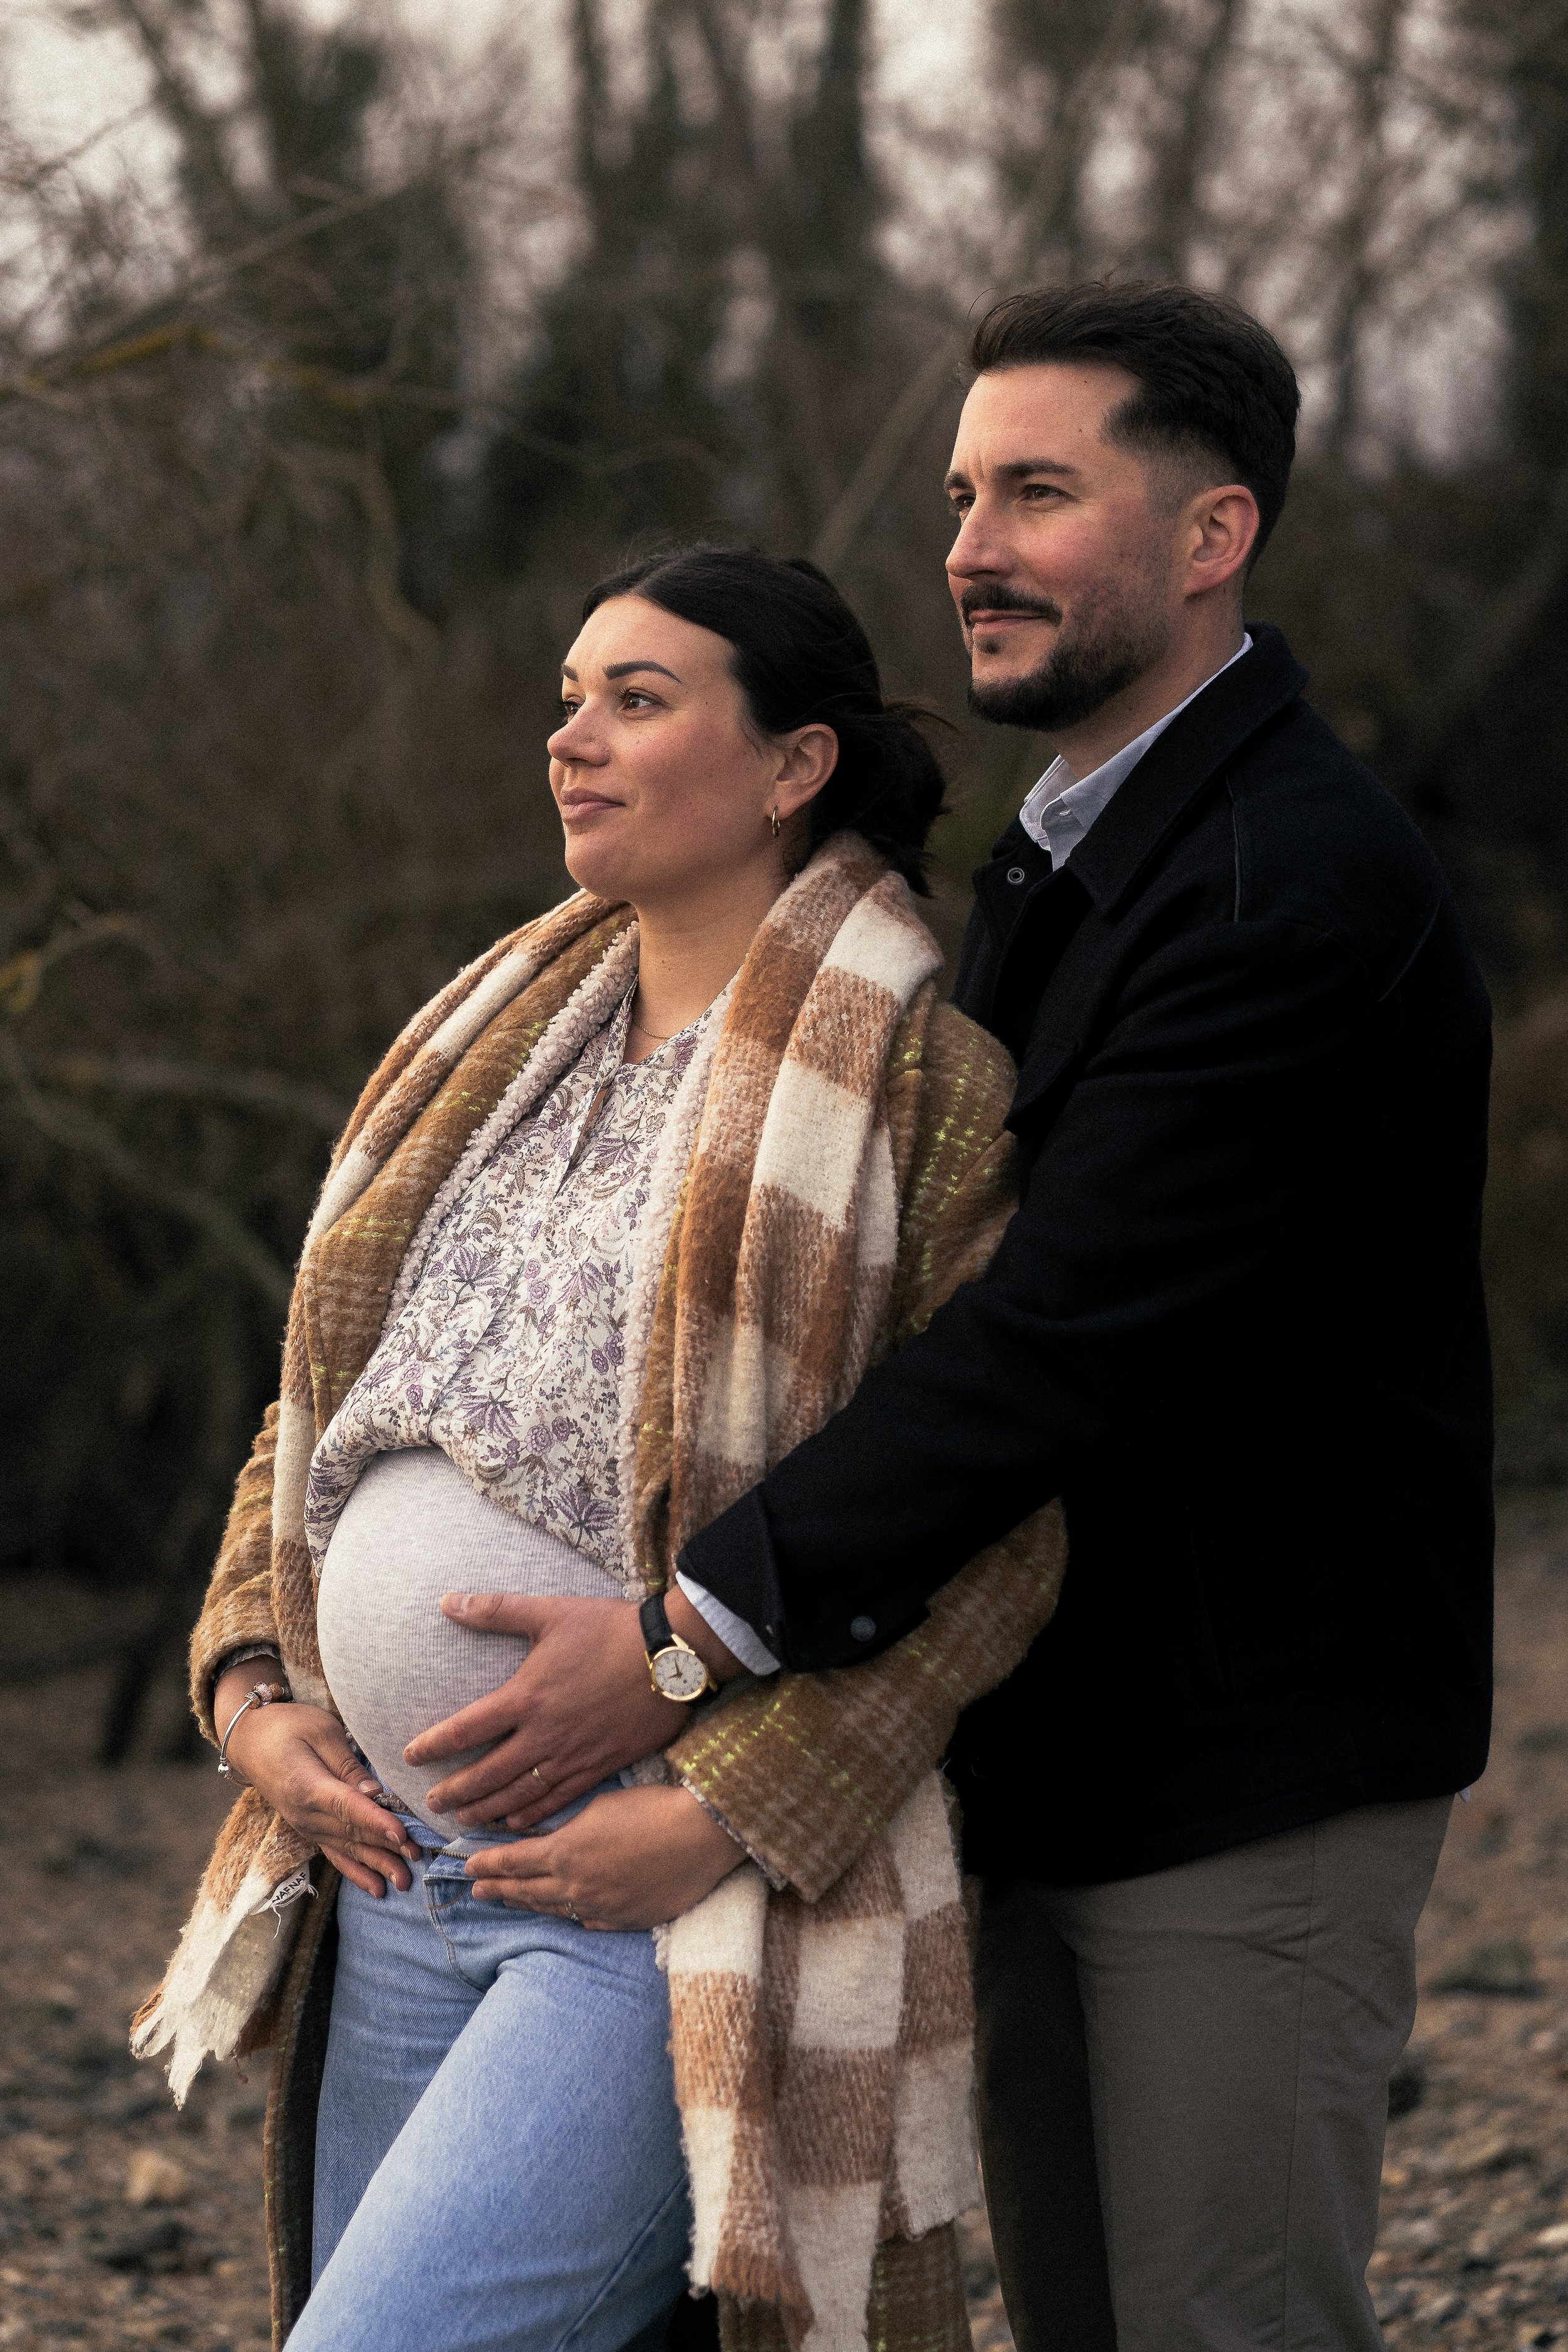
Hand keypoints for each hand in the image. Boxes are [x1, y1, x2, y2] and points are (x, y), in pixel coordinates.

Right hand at [218, 1674, 418, 1899]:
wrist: (250, 1742)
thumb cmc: (287, 1727)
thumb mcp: (320, 1731)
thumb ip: (347, 1765)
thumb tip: (374, 1792)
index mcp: (308, 1787)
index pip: (347, 1808)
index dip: (376, 1822)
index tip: (401, 1835)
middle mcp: (306, 1815)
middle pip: (352, 1833)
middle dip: (386, 1848)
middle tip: (418, 1858)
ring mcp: (306, 1826)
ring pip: (347, 1849)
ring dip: (376, 1865)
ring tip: (403, 1881)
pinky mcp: (309, 1829)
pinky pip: (335, 1854)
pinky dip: (356, 1871)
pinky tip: (375, 1887)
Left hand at [404, 1593, 710, 1829]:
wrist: (671, 1656)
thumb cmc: (609, 1630)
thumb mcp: (550, 1612)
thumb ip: (495, 1610)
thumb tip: (447, 1601)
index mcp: (526, 1697)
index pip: (465, 1729)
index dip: (433, 1745)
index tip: (409, 1756)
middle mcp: (543, 1735)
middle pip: (487, 1774)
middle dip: (455, 1791)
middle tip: (431, 1805)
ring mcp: (572, 1756)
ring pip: (519, 1795)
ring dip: (487, 1810)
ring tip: (465, 1819)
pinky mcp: (600, 1767)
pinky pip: (558, 1800)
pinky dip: (533, 1815)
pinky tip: (517, 1822)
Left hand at [465, 1784, 747, 1927]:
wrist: (700, 1836)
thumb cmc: (652, 1809)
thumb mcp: (599, 1807)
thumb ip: (567, 1827)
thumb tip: (550, 1840)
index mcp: (564, 1854)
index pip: (512, 1862)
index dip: (487, 1864)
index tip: (467, 1866)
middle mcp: (575, 1887)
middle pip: (525, 1890)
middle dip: (497, 1888)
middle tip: (476, 1891)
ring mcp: (600, 1909)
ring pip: (553, 1909)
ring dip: (525, 1904)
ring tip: (508, 1901)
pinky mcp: (625, 1921)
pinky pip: (587, 1922)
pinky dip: (570, 1916)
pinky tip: (562, 1913)